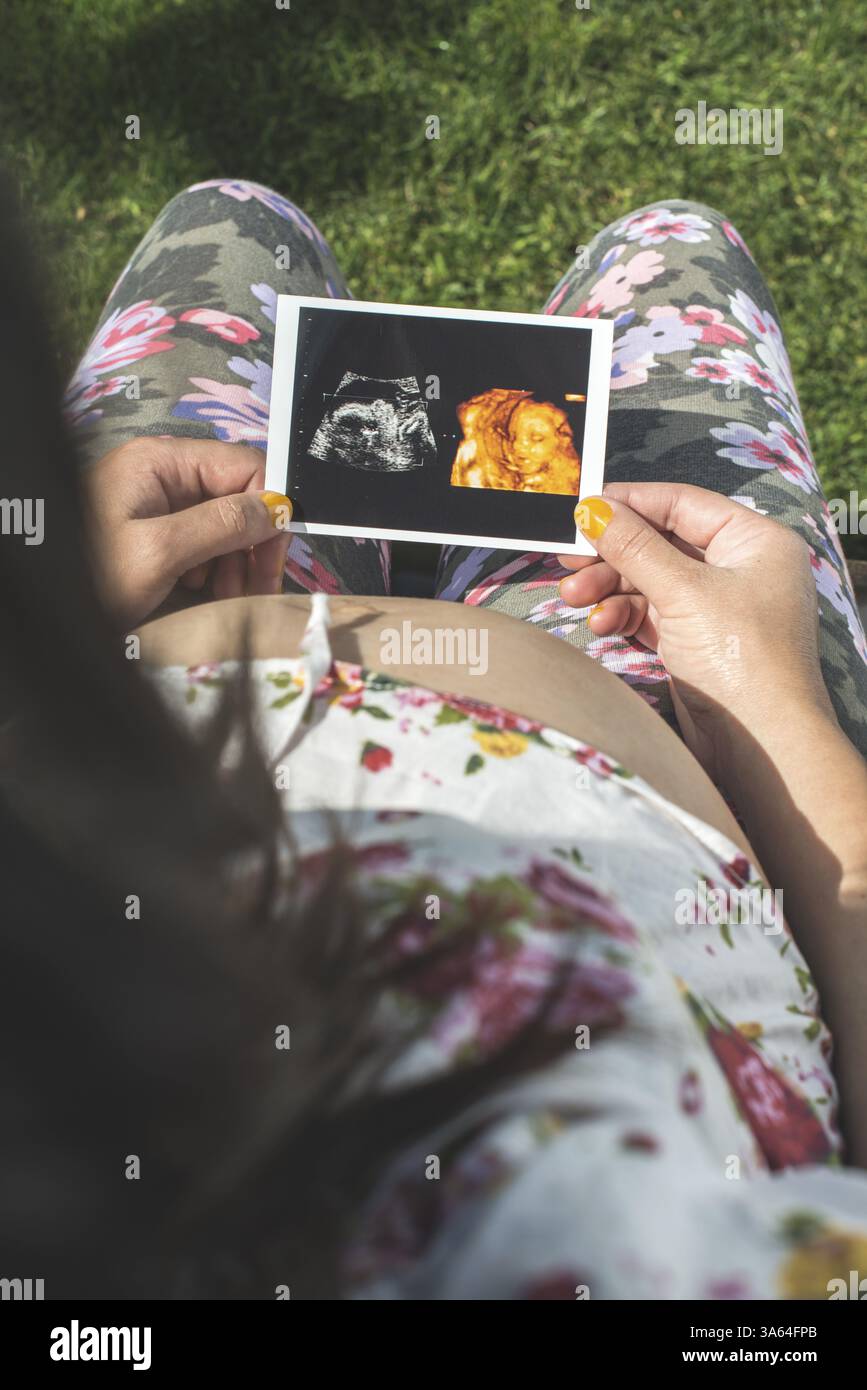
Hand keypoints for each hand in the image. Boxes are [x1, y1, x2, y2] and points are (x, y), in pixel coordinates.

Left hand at [84, 437, 292, 626]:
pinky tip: (204, 591)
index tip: (272, 559)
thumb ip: (221, 526)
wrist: (52, 606)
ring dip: (236, 561)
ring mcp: (158, 502)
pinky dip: (215, 568)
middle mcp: (163, 474)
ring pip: (225, 522)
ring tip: (225, 596)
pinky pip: (203, 540)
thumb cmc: (90, 576)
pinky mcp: (155, 530)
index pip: (244, 466)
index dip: (268, 510)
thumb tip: (278, 509)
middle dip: (252, 543)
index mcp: (161, 461)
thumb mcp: (159, 553)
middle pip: (238, 496)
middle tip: (254, 589)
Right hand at [559, 483, 834, 781]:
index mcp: (754, 542)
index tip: (583, 506)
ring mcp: (716, 608)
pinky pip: (649, 615)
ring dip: (608, 587)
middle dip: (611, 553)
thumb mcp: (683, 591)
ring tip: (573, 597)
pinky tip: (602, 625)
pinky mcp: (694, 642)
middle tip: (568, 557)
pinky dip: (622, 616)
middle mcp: (738, 569)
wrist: (760, 746)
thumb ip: (634, 546)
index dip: (630, 502)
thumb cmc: (743, 660)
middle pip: (660, 543)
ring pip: (648, 581)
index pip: (682, 504)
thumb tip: (592, 509)